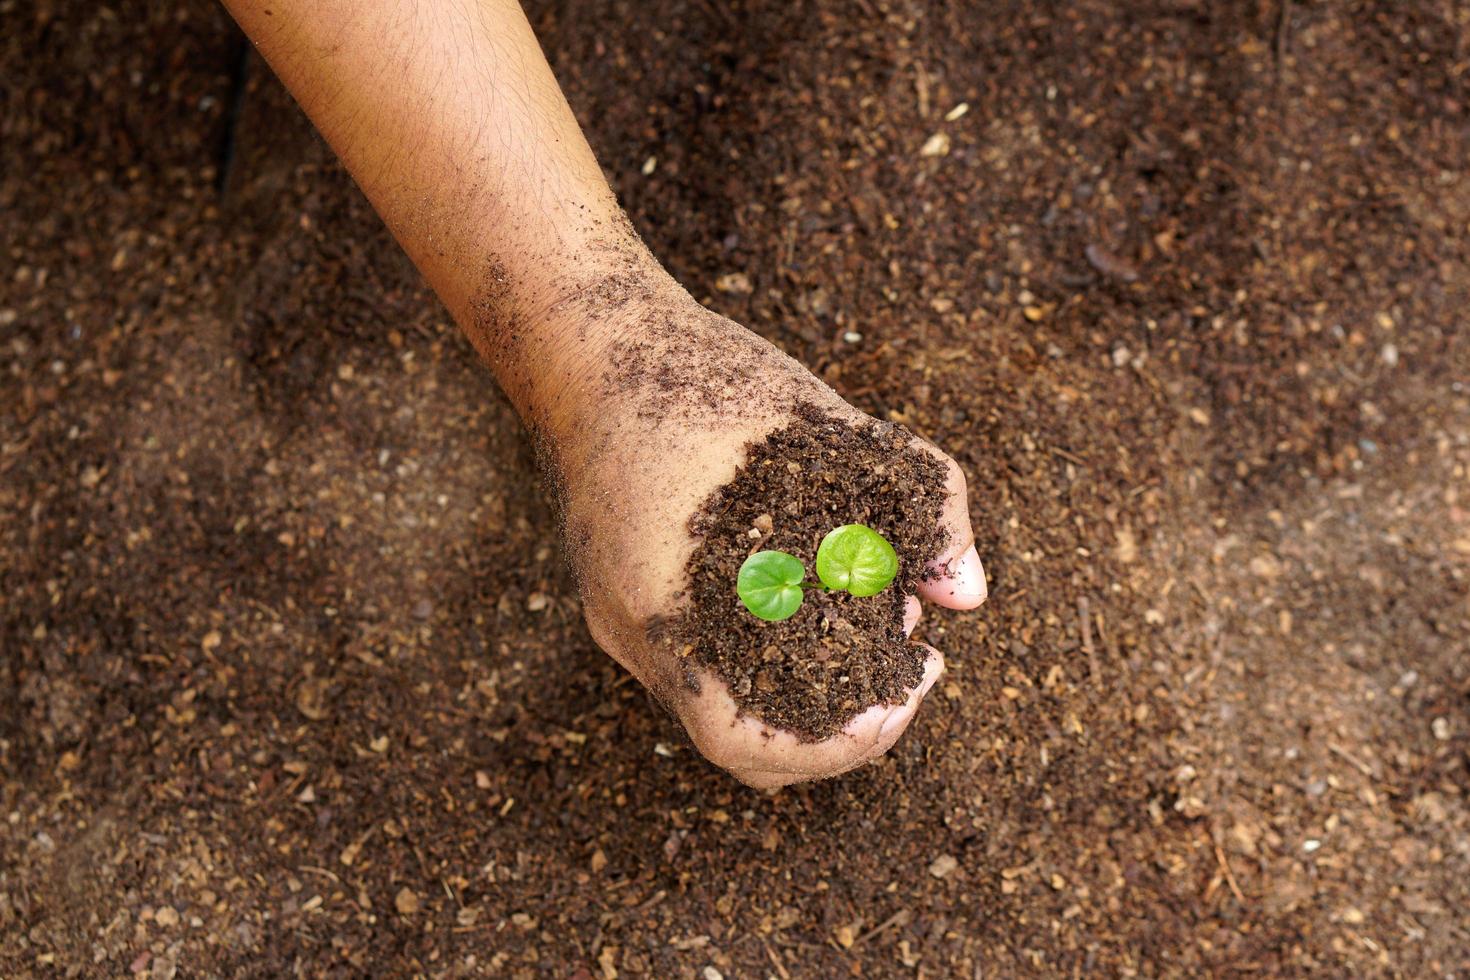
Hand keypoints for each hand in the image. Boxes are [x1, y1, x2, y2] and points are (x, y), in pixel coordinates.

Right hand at [555, 294, 985, 787]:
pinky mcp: (621, 596)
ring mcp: (620, 618)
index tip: (907, 692)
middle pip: (739, 740)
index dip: (839, 745)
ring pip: (723, 702)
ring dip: (804, 686)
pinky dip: (767, 652)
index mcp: (673, 607)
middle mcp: (636, 633)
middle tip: (906, 664)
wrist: (590, 344)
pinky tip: (814, 590)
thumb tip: (971, 599)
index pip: (746, 743)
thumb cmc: (709, 378)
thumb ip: (925, 507)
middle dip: (837, 721)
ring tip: (870, 616)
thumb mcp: (838, 429)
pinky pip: (701, 659)